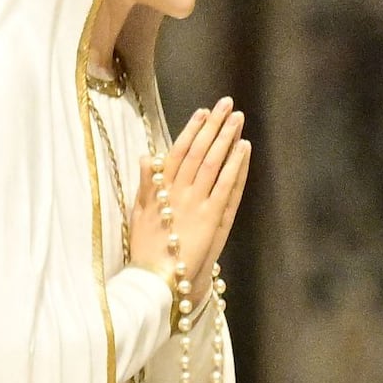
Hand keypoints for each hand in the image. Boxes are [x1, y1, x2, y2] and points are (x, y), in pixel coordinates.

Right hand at [122, 102, 252, 281]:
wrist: (155, 278)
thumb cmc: (146, 248)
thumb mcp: (139, 213)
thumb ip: (146, 185)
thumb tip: (146, 157)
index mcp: (160, 189)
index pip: (178, 151)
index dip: (191, 130)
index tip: (202, 112)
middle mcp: (179, 191)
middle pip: (198, 151)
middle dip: (213, 126)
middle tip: (226, 105)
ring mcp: (197, 203)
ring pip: (213, 163)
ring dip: (226, 138)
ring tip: (237, 118)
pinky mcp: (212, 218)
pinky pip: (226, 186)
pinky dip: (235, 165)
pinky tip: (243, 148)